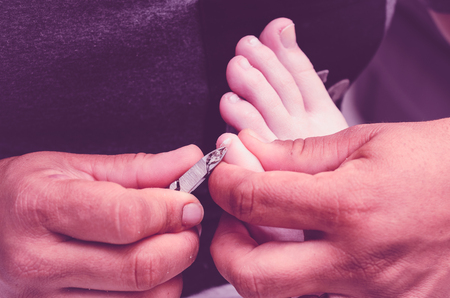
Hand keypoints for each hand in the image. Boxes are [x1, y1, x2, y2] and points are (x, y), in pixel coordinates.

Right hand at [0, 146, 203, 296]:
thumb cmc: (27, 195)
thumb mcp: (75, 167)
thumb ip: (138, 168)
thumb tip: (188, 161)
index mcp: (41, 207)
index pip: (126, 218)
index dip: (171, 211)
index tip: (188, 204)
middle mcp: (38, 262)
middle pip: (140, 268)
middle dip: (182, 245)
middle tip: (185, 226)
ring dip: (172, 273)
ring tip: (165, 247)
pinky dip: (154, 295)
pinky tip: (146, 273)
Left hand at [209, 119, 449, 297]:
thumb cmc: (438, 161)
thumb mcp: (366, 142)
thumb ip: (297, 153)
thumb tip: (248, 151)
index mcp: (351, 206)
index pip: (253, 201)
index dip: (224, 183)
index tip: (223, 172)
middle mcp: (359, 261)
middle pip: (252, 277)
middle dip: (224, 245)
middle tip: (232, 217)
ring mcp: (375, 294)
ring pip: (283, 294)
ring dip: (259, 261)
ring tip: (270, 229)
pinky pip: (322, 296)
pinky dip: (300, 274)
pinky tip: (311, 246)